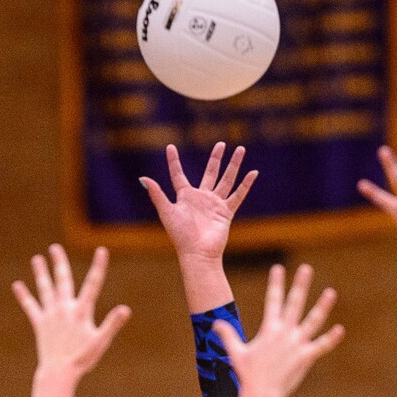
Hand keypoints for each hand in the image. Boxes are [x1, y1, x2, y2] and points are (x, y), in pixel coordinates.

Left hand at [12, 244, 130, 380]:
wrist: (59, 371)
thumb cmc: (83, 358)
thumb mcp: (101, 341)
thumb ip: (113, 323)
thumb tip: (126, 309)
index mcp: (81, 311)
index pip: (93, 285)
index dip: (99, 267)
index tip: (102, 250)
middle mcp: (64, 309)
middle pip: (62, 281)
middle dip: (59, 263)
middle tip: (54, 247)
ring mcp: (50, 315)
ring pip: (45, 289)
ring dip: (40, 273)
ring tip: (37, 259)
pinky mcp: (39, 324)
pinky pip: (31, 307)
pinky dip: (24, 296)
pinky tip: (17, 285)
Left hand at [140, 142, 257, 262]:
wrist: (197, 253)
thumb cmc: (180, 235)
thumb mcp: (167, 212)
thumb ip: (157, 194)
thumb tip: (143, 178)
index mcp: (185, 196)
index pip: (178, 175)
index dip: (174, 161)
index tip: (171, 147)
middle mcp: (201, 197)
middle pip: (211, 172)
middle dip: (216, 158)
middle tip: (221, 144)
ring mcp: (215, 204)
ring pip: (226, 180)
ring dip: (233, 165)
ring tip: (241, 149)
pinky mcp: (226, 212)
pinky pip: (238, 195)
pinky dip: (245, 184)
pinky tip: (253, 172)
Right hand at [212, 264, 343, 396]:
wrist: (260, 395)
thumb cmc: (247, 375)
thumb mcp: (235, 352)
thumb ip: (227, 335)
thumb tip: (214, 323)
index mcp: (269, 329)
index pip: (272, 300)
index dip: (275, 283)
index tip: (279, 268)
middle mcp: (284, 333)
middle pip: (294, 303)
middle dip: (300, 285)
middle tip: (307, 269)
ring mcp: (296, 344)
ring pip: (313, 321)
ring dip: (322, 306)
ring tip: (331, 292)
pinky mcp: (305, 357)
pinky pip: (321, 346)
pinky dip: (331, 339)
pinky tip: (339, 329)